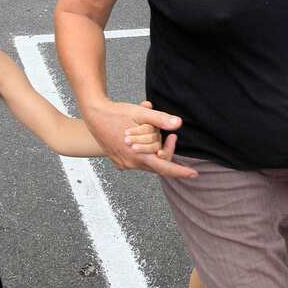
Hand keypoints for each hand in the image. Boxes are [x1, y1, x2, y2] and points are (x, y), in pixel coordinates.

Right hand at [83, 98, 197, 178]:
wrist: (93, 115)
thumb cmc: (117, 113)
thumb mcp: (140, 114)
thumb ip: (160, 119)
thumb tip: (178, 123)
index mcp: (138, 155)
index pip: (165, 167)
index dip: (181, 171)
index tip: (194, 174)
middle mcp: (131, 163)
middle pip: (157, 162)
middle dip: (166, 149)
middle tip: (170, 134)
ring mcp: (124, 164)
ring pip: (147, 161)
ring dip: (153, 148)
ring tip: (150, 130)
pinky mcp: (118, 161)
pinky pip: (137, 159)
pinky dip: (143, 149)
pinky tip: (139, 135)